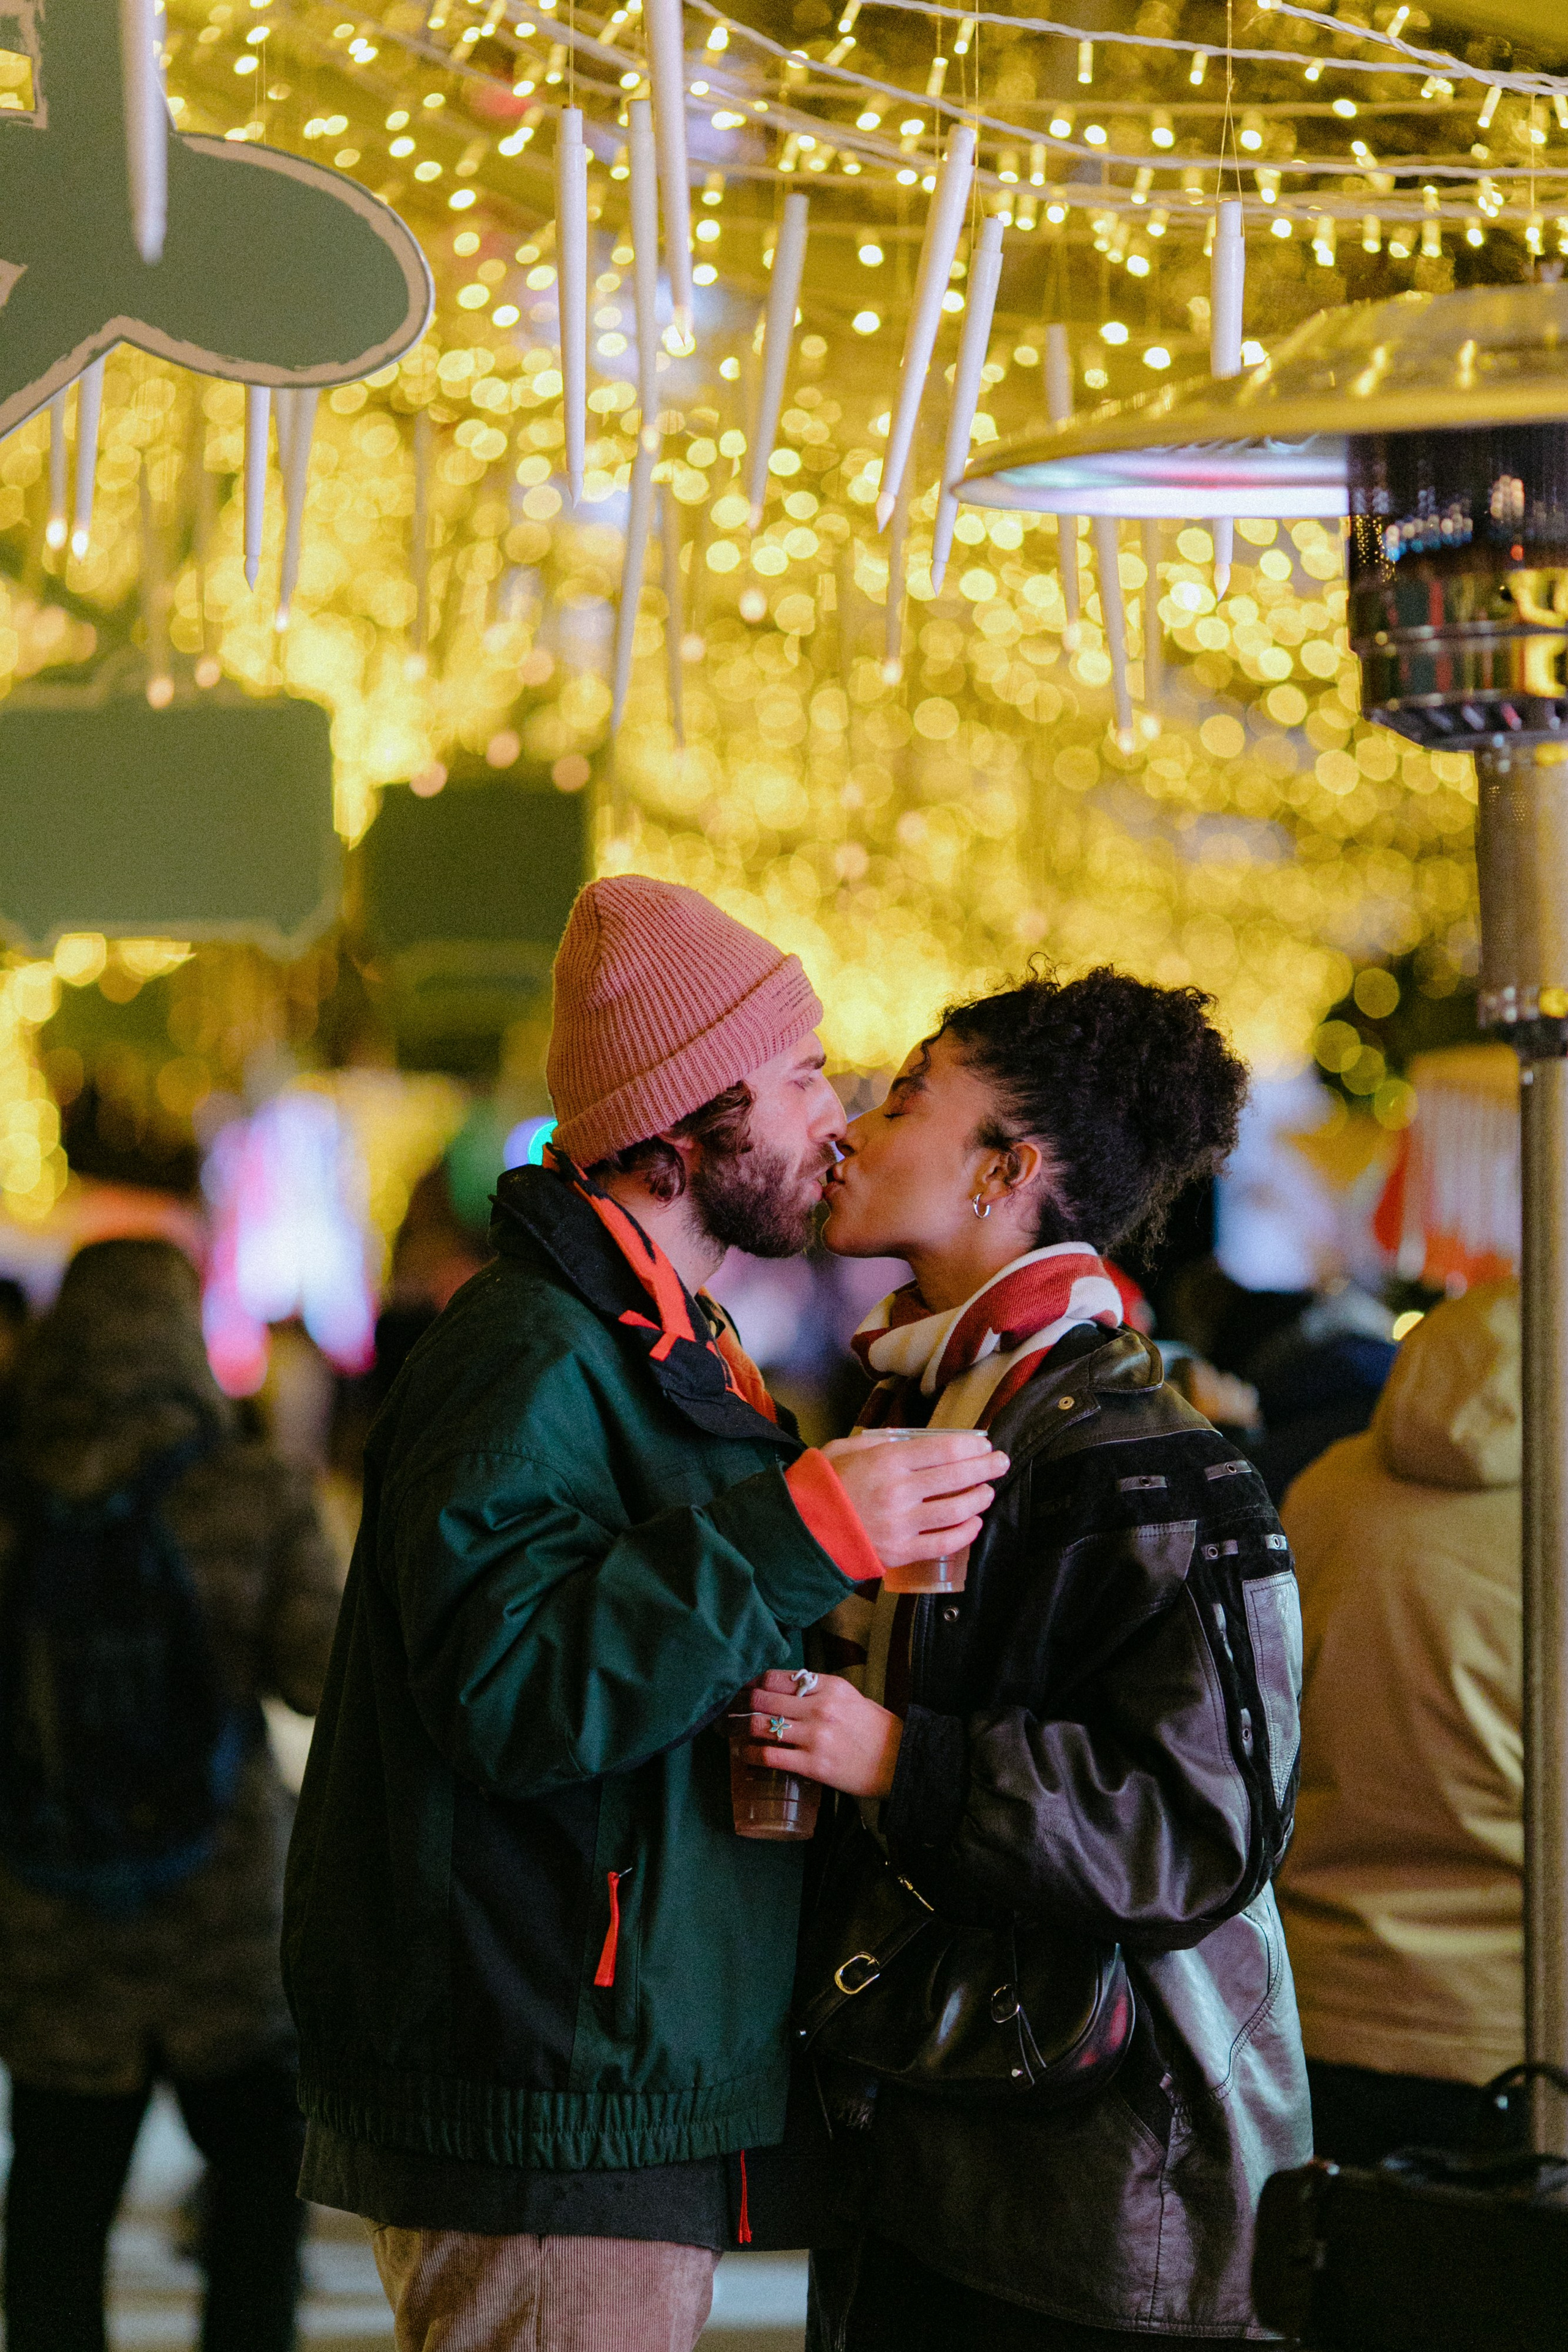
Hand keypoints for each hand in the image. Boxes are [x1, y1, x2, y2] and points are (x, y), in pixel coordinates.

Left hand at [741, 1668, 902, 1799]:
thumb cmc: (873, 1730)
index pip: (777, 1676)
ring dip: (738, 1728)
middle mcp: (820, 1707)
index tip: (741, 1689)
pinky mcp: (814, 1764)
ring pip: (761, 1725)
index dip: (752, 1683)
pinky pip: (770, 1756)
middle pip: (763, 1698)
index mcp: (829, 1685)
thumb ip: (817, 1692)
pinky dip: (750, 1755)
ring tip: (728, 1732)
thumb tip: (781, 1690)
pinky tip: (744, 1754)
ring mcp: (816, 1736)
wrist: (900, 1762)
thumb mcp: (848, 1698)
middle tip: (725, 1710)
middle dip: (739, 1704)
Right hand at [820, 1430, 1007, 1567]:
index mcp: (887, 1462)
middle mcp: (900, 1492)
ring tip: (987, 1490)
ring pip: (956, 1511)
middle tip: (1001, 1462)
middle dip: (986, 1467)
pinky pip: (944, 1543)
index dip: (970, 1446)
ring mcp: (902, 1525)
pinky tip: (973, 1522)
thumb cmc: (823, 1485)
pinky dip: (965, 1533)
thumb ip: (880, 1443)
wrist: (802, 1531)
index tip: (984, 1444)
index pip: (943, 1450)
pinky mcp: (902, 1553)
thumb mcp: (844, 1448)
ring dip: (979, 1498)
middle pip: (957, 1477)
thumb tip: (914, 1442)